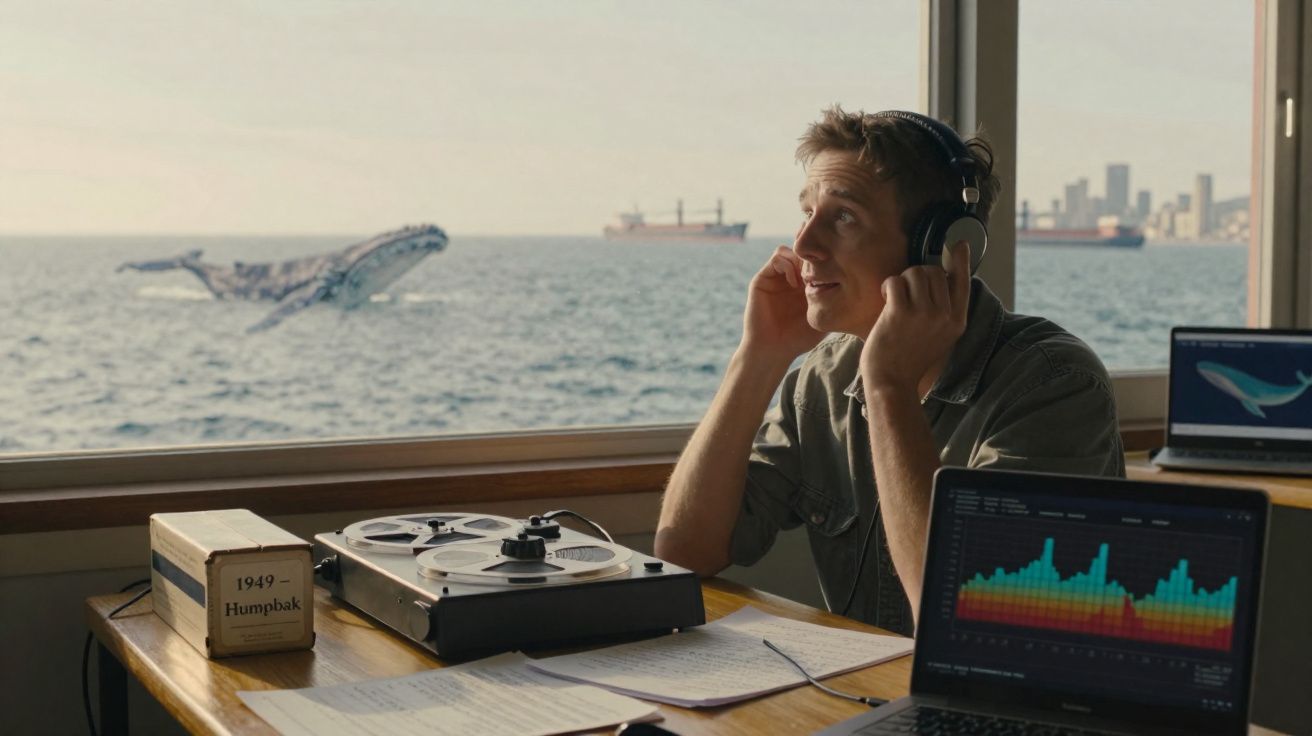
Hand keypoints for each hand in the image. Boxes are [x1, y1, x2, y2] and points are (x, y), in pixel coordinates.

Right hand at [740, 245, 826, 362]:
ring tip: (807, 280)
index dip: (826, 259)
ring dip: (801, 259)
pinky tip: (795, 284)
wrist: (772, 350)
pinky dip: (788, 264)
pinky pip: (777, 257)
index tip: (835, 271)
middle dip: (814, 256)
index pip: (815, 259)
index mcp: (803, 284)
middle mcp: (789, 277)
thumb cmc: (798, 339)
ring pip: (790, 249)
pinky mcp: (762, 279)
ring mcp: (775, 277)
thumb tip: (859, 288)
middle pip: (804, 250)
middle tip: (822, 271)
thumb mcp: (823, 317)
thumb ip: (835, 301)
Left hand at [860, 241, 971, 395]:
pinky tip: (886, 300)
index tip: (960, 244)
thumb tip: (940, 278)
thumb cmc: (909, 359)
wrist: (892, 382)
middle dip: (917, 275)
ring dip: (902, 280)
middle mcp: (944, 316)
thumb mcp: (939, 337)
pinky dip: (888, 287)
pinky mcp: (901, 312)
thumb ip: (943, 311)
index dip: (961, 261)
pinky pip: (896, 281)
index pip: (963, 283)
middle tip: (906, 292)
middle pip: (935, 272)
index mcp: (957, 322)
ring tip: (895, 298)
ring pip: (915, 273)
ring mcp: (924, 313)